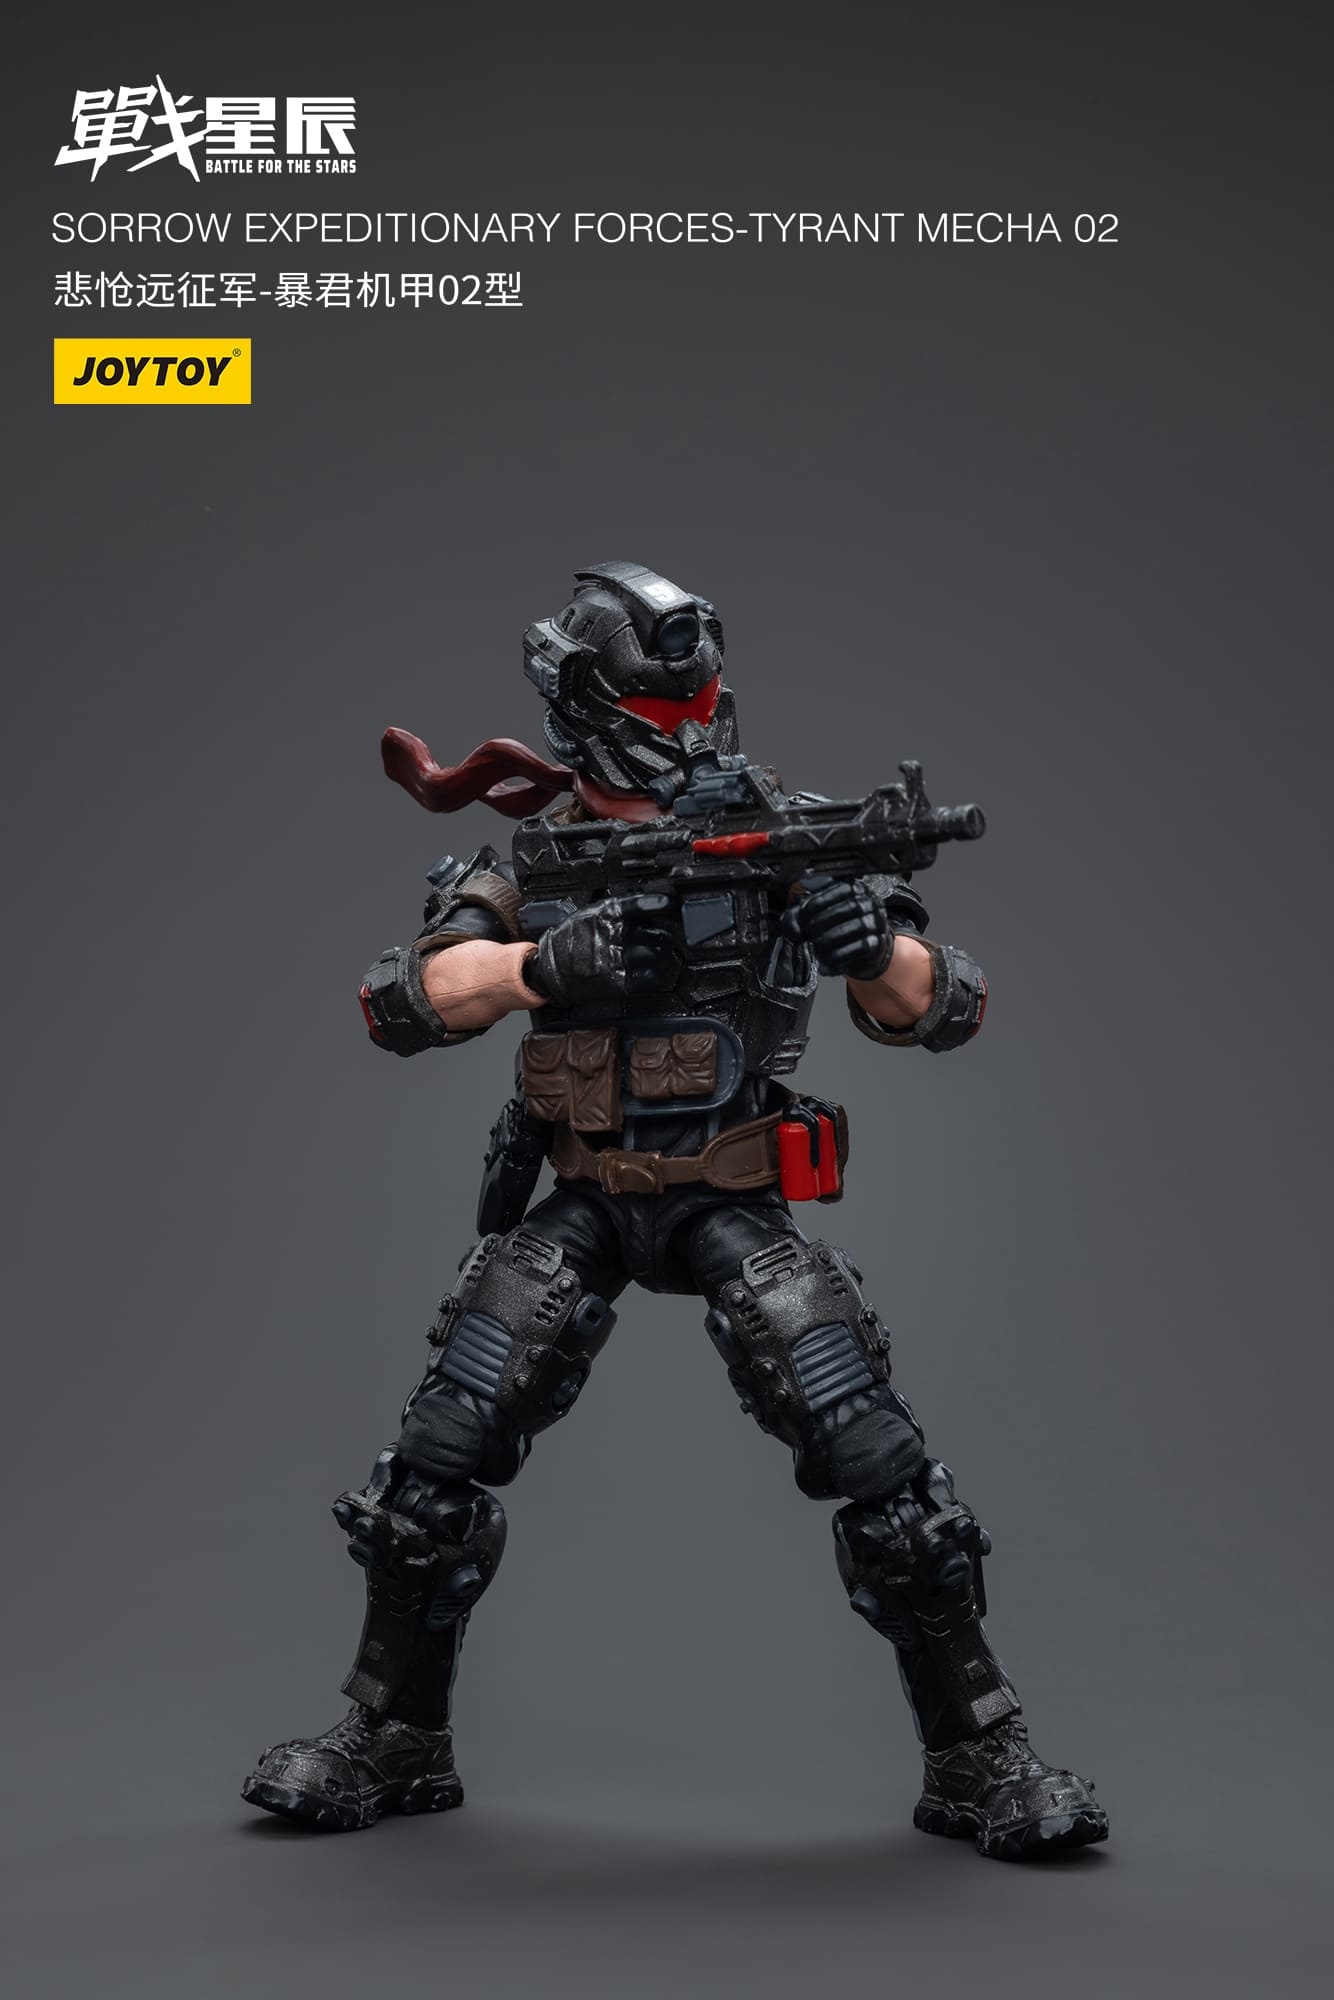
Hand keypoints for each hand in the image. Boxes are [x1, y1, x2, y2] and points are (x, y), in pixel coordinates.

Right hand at [527, 896, 677, 1005]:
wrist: (551, 969)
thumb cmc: (569, 939)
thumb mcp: (589, 913)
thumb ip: (616, 910)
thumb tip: (645, 905)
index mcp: (608, 914)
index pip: (645, 905)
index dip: (664, 904)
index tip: (674, 905)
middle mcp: (616, 935)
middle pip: (658, 934)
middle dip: (664, 935)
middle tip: (663, 936)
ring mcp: (619, 959)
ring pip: (658, 956)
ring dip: (662, 955)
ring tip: (659, 954)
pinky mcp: (619, 981)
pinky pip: (650, 977)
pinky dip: (655, 974)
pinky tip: (651, 970)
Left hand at [782, 875, 893, 979]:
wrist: (864, 952)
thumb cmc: (840, 928)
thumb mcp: (819, 915)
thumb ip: (802, 913)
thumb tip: (795, 918)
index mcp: (856, 889)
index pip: (841, 888)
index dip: (820, 899)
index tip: (805, 912)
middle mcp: (870, 903)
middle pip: (850, 907)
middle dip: (824, 920)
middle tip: (809, 932)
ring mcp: (877, 923)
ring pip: (857, 927)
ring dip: (832, 939)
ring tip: (817, 948)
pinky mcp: (878, 944)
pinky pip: (860, 948)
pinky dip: (840, 957)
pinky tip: (826, 963)